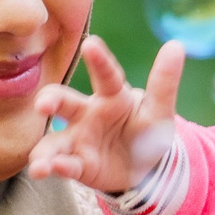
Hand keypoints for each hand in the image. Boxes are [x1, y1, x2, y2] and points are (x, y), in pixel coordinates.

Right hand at [27, 36, 184, 191]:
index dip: (99, 60)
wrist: (147, 168)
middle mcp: (88, 114)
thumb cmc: (147, 131)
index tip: (90, 43)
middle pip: (64, 102)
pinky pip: (65, 165)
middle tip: (43, 105)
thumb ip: (164, 82)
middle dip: (50, 101)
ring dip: (44, 151)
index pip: (106, 76)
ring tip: (38, 163)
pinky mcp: (78, 165)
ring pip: (55, 141)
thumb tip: (176, 45)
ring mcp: (79, 140)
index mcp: (112, 96)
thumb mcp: (160, 111)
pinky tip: (48, 170)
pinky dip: (57, 168)